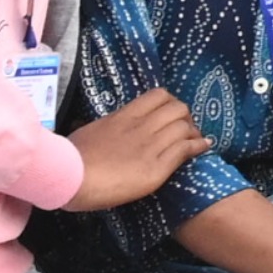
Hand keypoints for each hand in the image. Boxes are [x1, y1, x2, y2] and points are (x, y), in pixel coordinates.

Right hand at [66, 89, 210, 210]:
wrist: (69, 176)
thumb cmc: (71, 158)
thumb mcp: (88, 132)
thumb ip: (104, 127)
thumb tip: (99, 129)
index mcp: (124, 116)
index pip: (158, 96)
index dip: (171, 104)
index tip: (171, 115)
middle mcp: (141, 126)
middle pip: (178, 108)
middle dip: (186, 117)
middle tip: (185, 130)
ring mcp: (150, 145)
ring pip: (185, 126)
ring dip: (194, 132)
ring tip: (196, 141)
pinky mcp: (157, 167)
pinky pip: (186, 149)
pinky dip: (198, 146)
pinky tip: (203, 148)